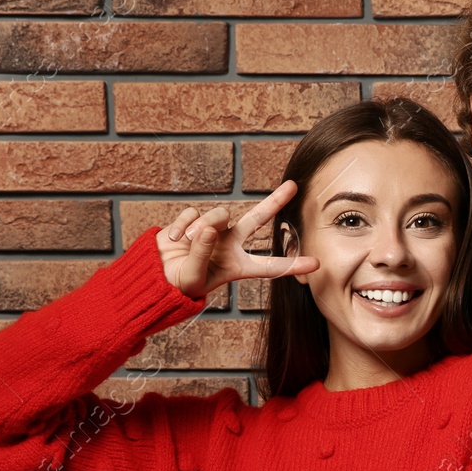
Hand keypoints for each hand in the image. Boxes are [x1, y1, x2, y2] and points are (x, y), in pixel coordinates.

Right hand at [157, 181, 319, 298]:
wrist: (155, 275)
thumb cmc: (179, 284)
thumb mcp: (193, 276)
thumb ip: (202, 253)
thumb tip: (209, 227)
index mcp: (238, 265)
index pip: (270, 266)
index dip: (292, 265)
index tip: (316, 264)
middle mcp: (230, 244)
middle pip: (257, 219)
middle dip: (275, 201)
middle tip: (293, 186)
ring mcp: (213, 230)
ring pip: (218, 215)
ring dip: (201, 227)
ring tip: (185, 243)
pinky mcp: (193, 219)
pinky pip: (192, 213)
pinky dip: (181, 226)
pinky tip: (173, 240)